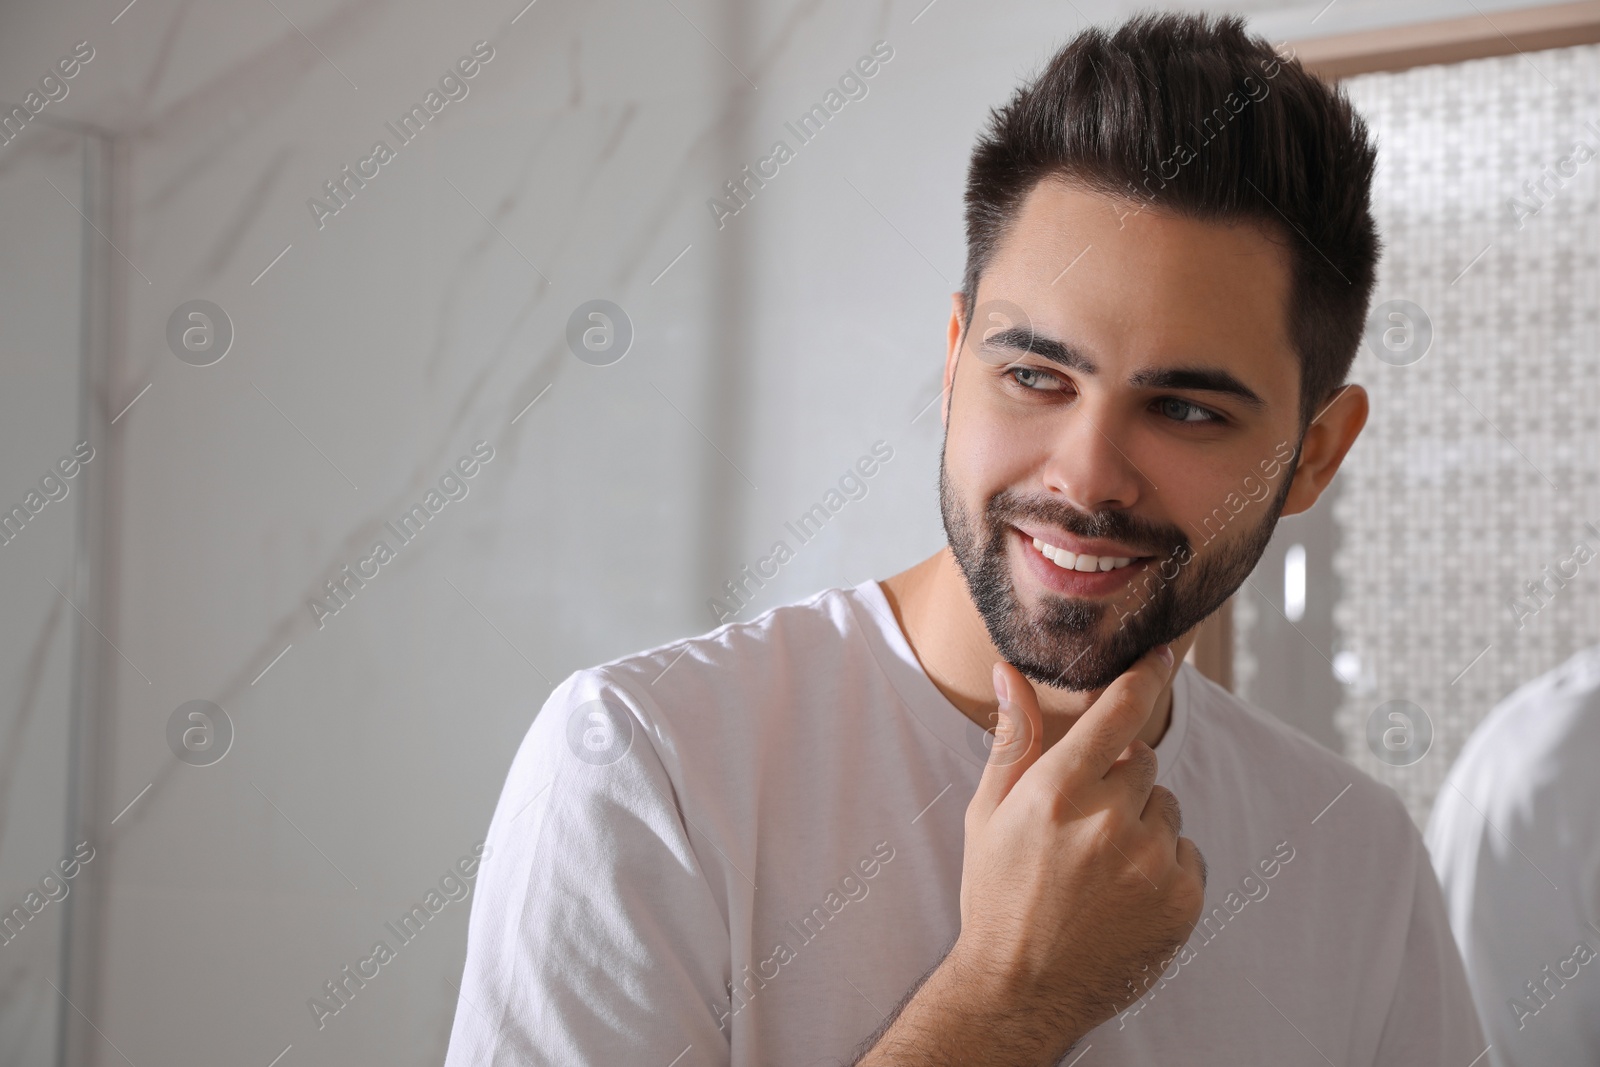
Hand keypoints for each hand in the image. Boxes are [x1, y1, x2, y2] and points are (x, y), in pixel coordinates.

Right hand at [952, 645, 1206, 1051]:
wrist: (1022, 988)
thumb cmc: (998, 894)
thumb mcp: (990, 813)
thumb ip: (1013, 739)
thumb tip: (1009, 672)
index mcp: (1057, 792)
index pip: (1119, 713)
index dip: (1146, 676)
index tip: (1167, 653)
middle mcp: (1108, 821)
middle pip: (1143, 761)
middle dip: (1120, 779)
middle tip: (1083, 822)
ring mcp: (1150, 861)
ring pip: (1166, 808)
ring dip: (1143, 823)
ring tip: (1100, 865)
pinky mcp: (1182, 898)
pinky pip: (1187, 852)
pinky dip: (1164, 865)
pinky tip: (1124, 892)